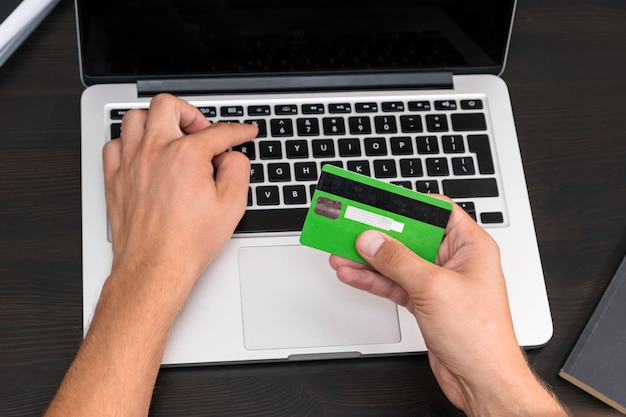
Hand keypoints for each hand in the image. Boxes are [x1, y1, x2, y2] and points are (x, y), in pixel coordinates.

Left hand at [103, 93, 257, 283]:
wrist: (155, 267)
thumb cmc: (188, 241)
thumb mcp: (232, 205)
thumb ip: (238, 169)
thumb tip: (233, 156)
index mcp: (186, 155)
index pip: (218, 132)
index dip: (238, 130)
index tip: (244, 132)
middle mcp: (155, 151)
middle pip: (168, 105)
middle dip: (190, 112)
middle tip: (202, 130)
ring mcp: (131, 163)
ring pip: (135, 117)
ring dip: (156, 120)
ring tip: (171, 135)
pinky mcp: (115, 179)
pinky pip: (114, 144)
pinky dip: (129, 142)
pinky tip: (143, 154)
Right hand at [330, 202, 566, 415]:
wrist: (482, 381)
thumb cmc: (481, 337)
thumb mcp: (434, 288)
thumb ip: (398, 261)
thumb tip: (373, 240)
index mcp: (470, 246)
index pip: (435, 210)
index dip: (405, 204)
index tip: (378, 201)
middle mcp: (455, 261)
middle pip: (411, 236)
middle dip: (379, 233)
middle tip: (351, 225)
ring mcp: (438, 282)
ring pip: (397, 261)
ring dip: (369, 258)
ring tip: (341, 251)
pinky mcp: (425, 301)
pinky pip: (394, 283)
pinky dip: (373, 280)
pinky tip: (352, 274)